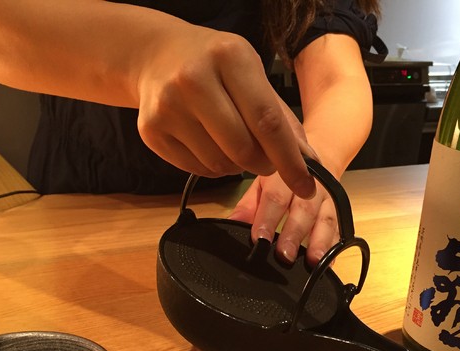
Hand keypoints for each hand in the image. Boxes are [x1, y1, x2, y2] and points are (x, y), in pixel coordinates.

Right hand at [134, 24, 315, 198]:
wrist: (157, 56)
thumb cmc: (215, 66)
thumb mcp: (252, 73)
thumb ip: (281, 117)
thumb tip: (308, 161)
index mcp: (229, 57)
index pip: (267, 121)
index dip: (289, 160)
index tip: (306, 186)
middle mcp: (194, 79)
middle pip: (242, 148)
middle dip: (263, 165)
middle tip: (265, 161)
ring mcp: (168, 106)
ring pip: (219, 164)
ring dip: (236, 166)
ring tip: (232, 144)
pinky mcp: (150, 130)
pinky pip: (197, 169)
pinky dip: (213, 167)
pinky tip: (209, 144)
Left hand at [228, 172, 338, 267]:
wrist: (314, 160)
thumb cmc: (283, 177)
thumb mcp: (262, 183)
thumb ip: (248, 205)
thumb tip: (233, 223)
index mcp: (285, 175)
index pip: (276, 197)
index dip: (268, 219)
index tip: (260, 239)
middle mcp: (310, 185)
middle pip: (304, 210)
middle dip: (294, 234)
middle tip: (284, 255)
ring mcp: (328, 198)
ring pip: (326, 219)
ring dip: (320, 242)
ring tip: (314, 261)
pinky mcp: (340, 211)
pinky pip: (339, 229)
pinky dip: (334, 246)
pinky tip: (329, 262)